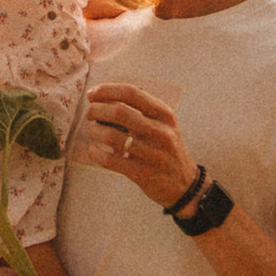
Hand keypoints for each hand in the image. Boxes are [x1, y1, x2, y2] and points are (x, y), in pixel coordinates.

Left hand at [78, 85, 195, 211]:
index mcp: (165, 115)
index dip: (107, 90)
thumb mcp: (164, 125)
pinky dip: (96, 153)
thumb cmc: (167, 149)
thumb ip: (141, 111)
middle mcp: (161, 132)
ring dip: (95, 131)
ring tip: (93, 131)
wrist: (185, 185)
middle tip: (90, 113)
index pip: (131, 93)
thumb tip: (103, 98)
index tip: (92, 94)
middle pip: (119, 112)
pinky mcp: (143, 174)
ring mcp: (153, 154)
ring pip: (112, 136)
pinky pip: (110, 161)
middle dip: (96, 110)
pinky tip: (94, 150)